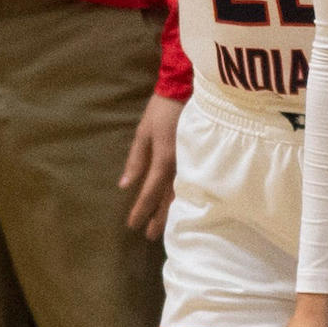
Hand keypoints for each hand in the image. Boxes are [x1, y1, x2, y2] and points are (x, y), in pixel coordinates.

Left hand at [116, 93, 182, 235]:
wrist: (190, 90)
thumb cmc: (162, 110)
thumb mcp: (144, 133)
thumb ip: (136, 160)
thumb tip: (126, 185)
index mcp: (163, 160)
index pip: (149, 193)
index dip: (140, 211)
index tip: (132, 226)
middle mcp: (180, 167)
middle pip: (168, 200)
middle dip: (158, 219)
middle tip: (151, 236)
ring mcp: (193, 165)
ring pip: (182, 195)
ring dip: (172, 212)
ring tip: (166, 227)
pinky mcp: (201, 160)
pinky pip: (193, 185)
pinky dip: (185, 199)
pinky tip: (184, 206)